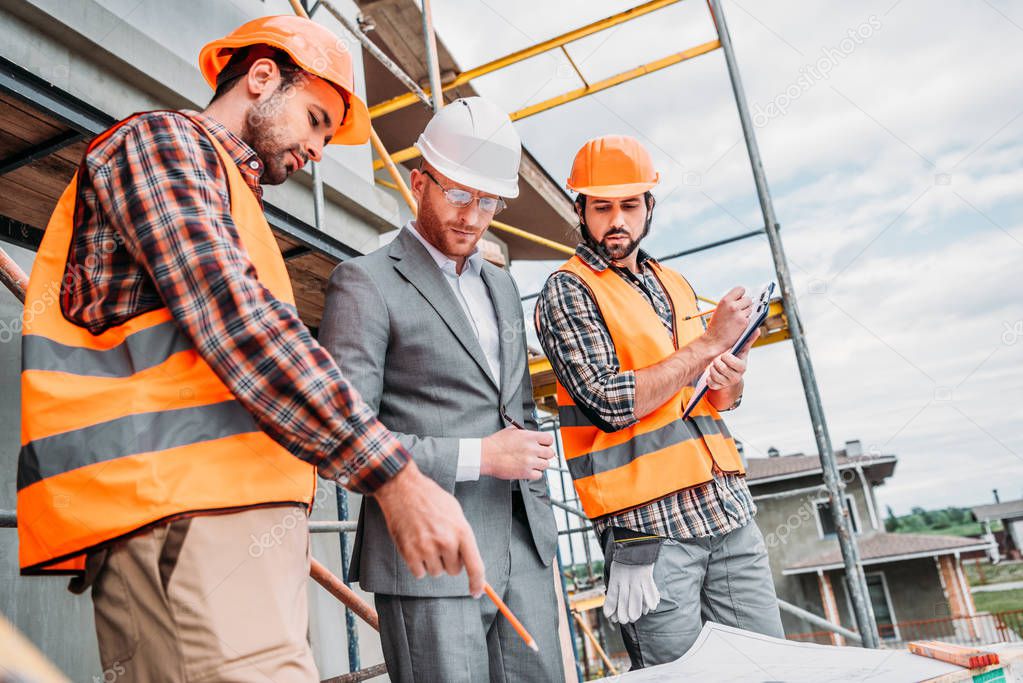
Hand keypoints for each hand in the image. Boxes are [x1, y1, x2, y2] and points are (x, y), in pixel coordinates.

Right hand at [373, 461, 485, 596]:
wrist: (403, 489)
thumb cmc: (430, 498)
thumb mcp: (455, 512)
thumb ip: (463, 536)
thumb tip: (469, 561)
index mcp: (462, 531)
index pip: (475, 566)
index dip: (477, 583)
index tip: (477, 592)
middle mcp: (447, 542)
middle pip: (454, 571)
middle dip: (449, 561)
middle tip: (440, 543)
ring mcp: (427, 549)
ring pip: (436, 572)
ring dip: (432, 562)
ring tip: (426, 541)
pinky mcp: (410, 553)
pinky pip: (419, 573)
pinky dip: (418, 564)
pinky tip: (415, 546)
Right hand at [480, 427, 555, 480]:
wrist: (486, 455)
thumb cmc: (495, 444)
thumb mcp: (511, 431)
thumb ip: (524, 433)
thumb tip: (531, 435)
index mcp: (529, 437)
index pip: (549, 439)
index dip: (547, 443)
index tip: (544, 446)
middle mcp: (532, 449)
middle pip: (550, 453)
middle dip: (544, 455)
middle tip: (538, 455)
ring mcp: (530, 461)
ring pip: (546, 465)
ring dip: (540, 465)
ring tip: (531, 463)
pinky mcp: (525, 473)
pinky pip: (539, 475)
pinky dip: (534, 474)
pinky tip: (527, 470)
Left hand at [603, 560, 660, 624]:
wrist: (635, 546)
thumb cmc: (623, 561)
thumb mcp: (615, 572)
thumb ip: (615, 587)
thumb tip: (613, 606)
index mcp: (616, 578)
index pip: (612, 597)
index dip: (611, 609)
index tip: (610, 617)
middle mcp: (625, 580)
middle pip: (624, 601)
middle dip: (623, 614)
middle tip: (624, 620)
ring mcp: (637, 579)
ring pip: (636, 599)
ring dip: (635, 612)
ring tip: (634, 618)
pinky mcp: (647, 578)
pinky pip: (650, 592)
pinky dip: (650, 601)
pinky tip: (650, 607)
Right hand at [704, 286, 751, 351]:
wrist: (714, 340)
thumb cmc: (716, 325)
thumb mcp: (720, 309)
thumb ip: (730, 302)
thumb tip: (743, 298)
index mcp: (725, 300)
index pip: (740, 289)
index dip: (741, 294)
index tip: (740, 298)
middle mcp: (732, 306)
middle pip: (748, 299)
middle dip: (745, 304)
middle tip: (739, 310)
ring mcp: (739, 314)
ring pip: (750, 309)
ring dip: (746, 313)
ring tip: (737, 319)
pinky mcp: (744, 323)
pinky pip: (750, 318)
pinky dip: (746, 321)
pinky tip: (739, 325)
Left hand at [706, 329, 758, 389]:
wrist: (731, 375)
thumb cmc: (736, 359)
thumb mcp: (742, 350)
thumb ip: (748, 340)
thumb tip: (756, 329)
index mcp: (742, 367)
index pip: (731, 361)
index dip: (726, 357)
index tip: (725, 355)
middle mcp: (736, 377)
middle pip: (721, 367)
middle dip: (717, 361)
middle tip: (719, 360)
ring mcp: (727, 383)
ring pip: (714, 374)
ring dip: (712, 368)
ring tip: (716, 366)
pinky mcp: (719, 387)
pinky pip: (710, 382)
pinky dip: (709, 378)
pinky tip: (713, 374)